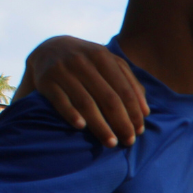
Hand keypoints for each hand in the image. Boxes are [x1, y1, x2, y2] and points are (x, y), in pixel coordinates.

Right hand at [27, 36, 147, 147]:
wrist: (48, 49)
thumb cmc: (87, 62)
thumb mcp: (108, 63)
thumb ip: (128, 82)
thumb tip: (145, 112)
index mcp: (102, 57)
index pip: (124, 90)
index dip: (134, 113)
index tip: (139, 132)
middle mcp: (82, 62)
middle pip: (108, 98)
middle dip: (121, 123)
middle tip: (128, 141)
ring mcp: (63, 70)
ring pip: (86, 103)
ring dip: (100, 126)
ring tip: (110, 142)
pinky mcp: (46, 81)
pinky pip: (60, 101)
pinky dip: (71, 114)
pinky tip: (81, 127)